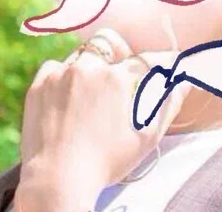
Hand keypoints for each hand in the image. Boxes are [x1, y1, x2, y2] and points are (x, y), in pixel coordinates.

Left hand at [12, 28, 189, 211]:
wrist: (58, 178)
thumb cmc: (106, 162)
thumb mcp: (145, 138)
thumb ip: (167, 105)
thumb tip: (183, 83)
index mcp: (118, 78)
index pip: (146, 59)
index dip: (161, 60)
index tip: (169, 61)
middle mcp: (88, 68)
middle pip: (109, 42)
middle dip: (119, 52)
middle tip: (120, 73)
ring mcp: (60, 74)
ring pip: (80, 54)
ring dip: (90, 67)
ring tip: (91, 95)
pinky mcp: (38, 84)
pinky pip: (54, 67)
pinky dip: (63, 77)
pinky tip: (67, 98)